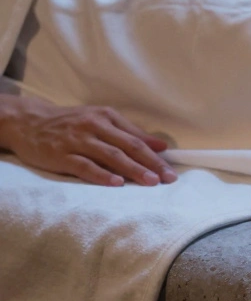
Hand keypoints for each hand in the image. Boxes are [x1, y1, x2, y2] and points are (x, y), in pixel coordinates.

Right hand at [0, 96, 175, 185]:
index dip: (156, 156)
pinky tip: (117, 184)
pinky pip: (84, 166)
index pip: (137, 139)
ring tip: (150, 182)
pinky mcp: (61, 155)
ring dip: (133, 170)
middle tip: (168, 179)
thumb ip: (130, 133)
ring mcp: (77, 140)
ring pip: (111, 156)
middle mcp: (94, 126)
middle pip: (129, 146)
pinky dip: (102, 175)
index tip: (172, 170)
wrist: (29, 121)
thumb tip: (161, 146)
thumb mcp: (101, 120)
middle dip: (151, 164)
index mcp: (107, 117)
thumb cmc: (71, 123)